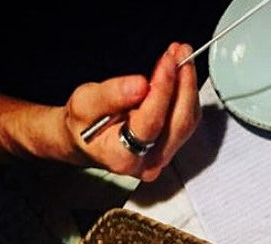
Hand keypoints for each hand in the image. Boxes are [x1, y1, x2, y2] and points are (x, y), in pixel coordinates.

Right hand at [65, 43, 200, 180]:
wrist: (86, 141)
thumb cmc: (83, 125)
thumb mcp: (84, 104)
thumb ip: (111, 96)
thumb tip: (141, 86)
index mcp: (123, 156)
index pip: (150, 123)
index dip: (161, 90)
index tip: (167, 62)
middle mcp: (148, 162)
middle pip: (178, 124)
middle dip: (183, 84)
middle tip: (180, 53)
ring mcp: (162, 157)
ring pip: (186, 122)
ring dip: (187, 86)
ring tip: (180, 56)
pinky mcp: (170, 147)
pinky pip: (186, 120)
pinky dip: (185, 94)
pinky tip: (179, 73)